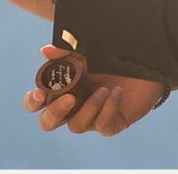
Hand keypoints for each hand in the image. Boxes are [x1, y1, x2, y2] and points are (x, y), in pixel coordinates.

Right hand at [23, 45, 165, 135]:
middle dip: (54, 113)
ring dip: (89, 107)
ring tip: (103, 89)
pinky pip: (102, 125)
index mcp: (61, 89)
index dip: (33, 101)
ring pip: (76, 126)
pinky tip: (117, 92)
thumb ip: (67, 52)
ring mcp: (90, 118)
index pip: (37, 103)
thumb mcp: (88, 53)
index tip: (40, 92)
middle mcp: (72, 107)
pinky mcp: (110, 124)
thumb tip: (45, 51)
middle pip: (48, 122)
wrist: (144, 66)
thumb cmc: (110, 60)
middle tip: (69, 98)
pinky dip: (108, 108)